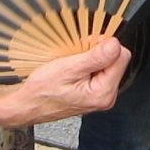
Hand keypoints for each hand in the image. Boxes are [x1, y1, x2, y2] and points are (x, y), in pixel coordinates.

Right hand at [12, 37, 129, 123]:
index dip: (105, 45)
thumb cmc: (43, 91)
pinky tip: (75, 68)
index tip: (88, 45)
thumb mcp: (68, 68)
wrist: (28, 105)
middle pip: (117, 60)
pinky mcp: (95, 93)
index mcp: (103, 93)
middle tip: (78, 55)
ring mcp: (101, 96)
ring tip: (74, 63)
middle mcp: (106, 97)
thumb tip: (115, 44)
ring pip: (108, 64)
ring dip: (93, 57)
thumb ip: (95, 57)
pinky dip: (89, 64)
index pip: (122, 56)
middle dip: (99, 51)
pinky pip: (100, 70)